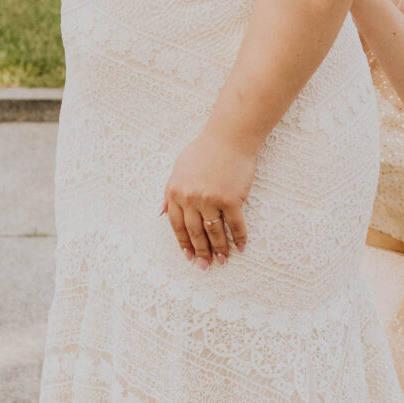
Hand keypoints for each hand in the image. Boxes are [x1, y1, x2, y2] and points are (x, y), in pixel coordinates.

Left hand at [161, 128, 254, 267]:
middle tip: (206, 266)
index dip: (183, 243)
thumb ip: (169, 192)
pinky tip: (242, 247)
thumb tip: (161, 212)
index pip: (177, 225)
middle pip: (195, 232)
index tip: (189, 256)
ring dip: (220, 249)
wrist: (229, 136)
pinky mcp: (231, 199)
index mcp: (175, 192)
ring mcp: (211, 199)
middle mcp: (191, 198)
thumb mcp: (178, 168)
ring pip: (214, 232)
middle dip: (201, 252)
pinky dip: (240, 237)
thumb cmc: (205, 150)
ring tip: (223, 260)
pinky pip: (236, 224)